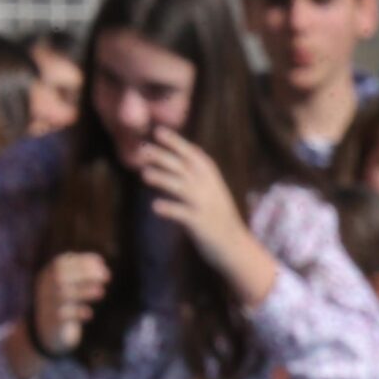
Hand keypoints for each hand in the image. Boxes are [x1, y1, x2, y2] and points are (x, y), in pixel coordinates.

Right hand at [31, 253, 109, 355]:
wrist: (46, 330)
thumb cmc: (63, 303)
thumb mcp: (69, 286)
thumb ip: (81, 273)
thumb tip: (100, 261)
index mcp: (48, 276)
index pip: (61, 263)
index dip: (81, 262)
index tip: (103, 264)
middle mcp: (45, 288)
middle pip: (60, 276)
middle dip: (84, 273)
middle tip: (107, 276)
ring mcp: (47, 305)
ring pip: (62, 295)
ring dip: (83, 291)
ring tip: (101, 291)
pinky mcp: (53, 322)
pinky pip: (62, 316)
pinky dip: (77, 313)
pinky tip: (89, 313)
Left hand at [135, 128, 263, 294]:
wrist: (236, 247)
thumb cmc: (217, 217)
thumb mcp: (211, 191)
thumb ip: (193, 175)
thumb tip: (167, 157)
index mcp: (211, 177)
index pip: (193, 154)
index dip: (176, 142)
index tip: (158, 131)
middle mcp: (209, 188)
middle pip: (183, 167)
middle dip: (163, 156)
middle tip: (142, 149)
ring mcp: (205, 206)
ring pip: (182, 187)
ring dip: (163, 179)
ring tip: (144, 175)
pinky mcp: (200, 224)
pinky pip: (182, 214)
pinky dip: (169, 209)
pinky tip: (155, 207)